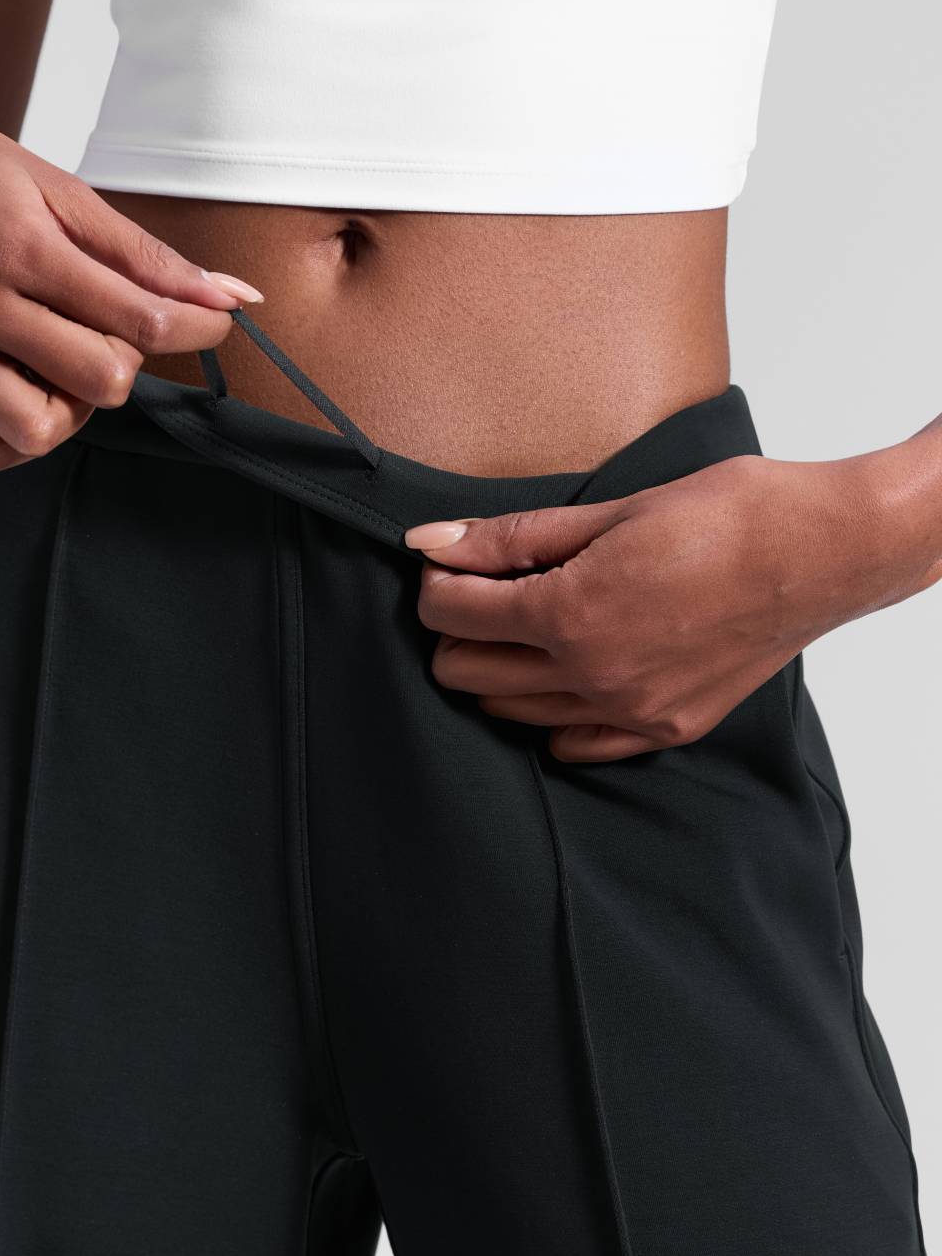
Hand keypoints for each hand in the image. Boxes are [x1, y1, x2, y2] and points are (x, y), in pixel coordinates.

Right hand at [0, 112, 262, 469]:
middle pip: (100, 379)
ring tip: (67, 362)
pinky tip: (36, 390)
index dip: (198, 326)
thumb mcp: (61, 189)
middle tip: (110, 325)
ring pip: (40, 429)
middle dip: (128, 358)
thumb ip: (145, 252)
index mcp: (22, 247)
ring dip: (75, 406)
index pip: (138, 316)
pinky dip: (27, 434)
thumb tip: (230, 296)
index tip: (217, 321)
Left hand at [407, 449, 941, 761]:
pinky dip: (554, 714)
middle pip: (468, 673)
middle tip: (482, 595)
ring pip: (512, 712)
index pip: (453, 615)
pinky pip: (574, 744)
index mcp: (571, 615)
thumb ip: (513, 538)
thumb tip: (431, 542)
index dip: (437, 585)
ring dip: (500, 670)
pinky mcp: (663, 729)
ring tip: (526, 628)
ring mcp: (629, 711)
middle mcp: (592, 676)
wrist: (825, 551)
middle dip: (458, 631)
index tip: (447, 566)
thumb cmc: (730, 515)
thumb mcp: (611, 511)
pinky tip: (568, 675)